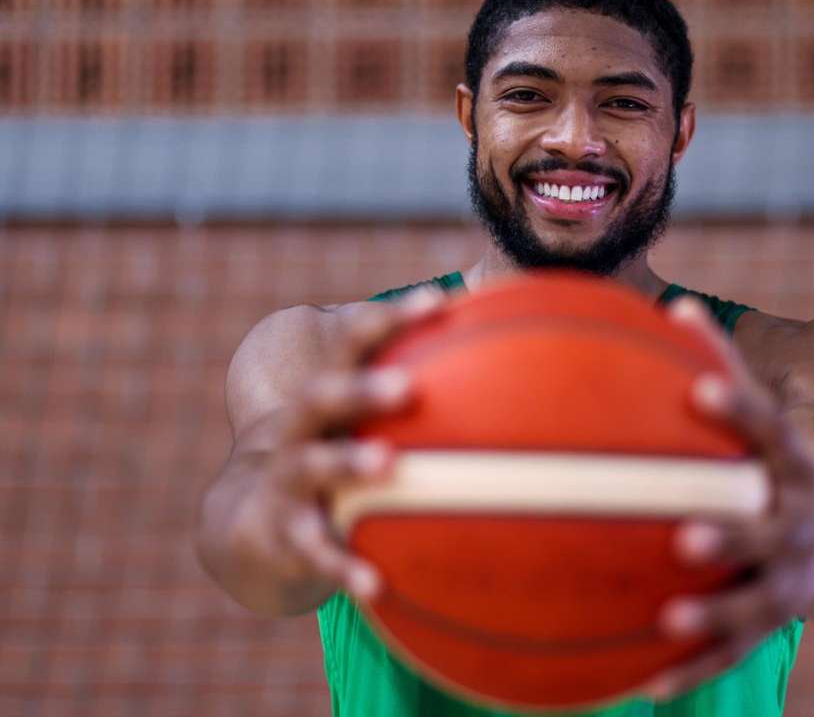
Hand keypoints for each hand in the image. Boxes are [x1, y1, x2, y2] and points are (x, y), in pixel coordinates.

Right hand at [228, 287, 446, 604]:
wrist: (251, 527)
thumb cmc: (333, 453)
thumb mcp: (360, 418)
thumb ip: (413, 375)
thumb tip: (491, 313)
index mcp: (327, 392)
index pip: (351, 340)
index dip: (391, 319)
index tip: (437, 301)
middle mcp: (300, 429)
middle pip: (322, 396)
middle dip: (361, 387)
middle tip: (407, 385)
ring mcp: (287, 481)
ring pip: (313, 467)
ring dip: (348, 463)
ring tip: (386, 464)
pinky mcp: (285, 534)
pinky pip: (315, 551)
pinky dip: (343, 566)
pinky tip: (375, 584)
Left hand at [639, 297, 813, 702]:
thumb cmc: (780, 469)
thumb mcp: (767, 424)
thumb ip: (723, 369)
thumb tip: (670, 305)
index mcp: (794, 467)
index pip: (773, 432)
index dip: (743, 411)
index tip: (705, 391)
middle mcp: (799, 525)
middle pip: (770, 532)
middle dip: (733, 534)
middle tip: (687, 531)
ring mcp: (790, 580)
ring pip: (756, 603)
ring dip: (715, 612)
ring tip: (668, 616)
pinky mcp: (773, 622)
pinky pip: (731, 653)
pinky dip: (693, 669)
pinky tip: (647, 688)